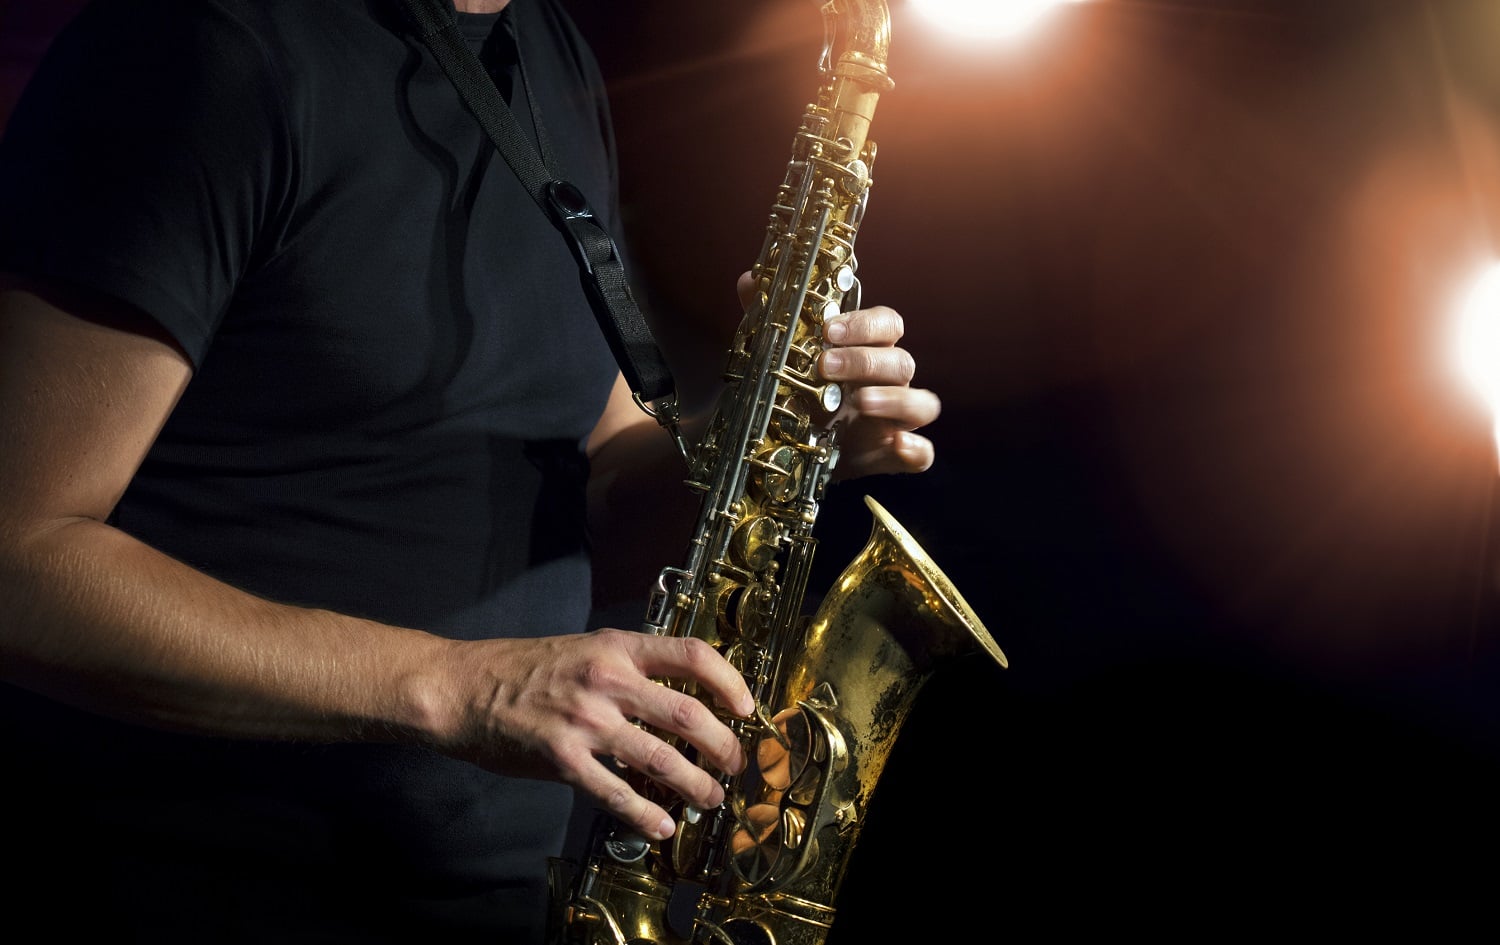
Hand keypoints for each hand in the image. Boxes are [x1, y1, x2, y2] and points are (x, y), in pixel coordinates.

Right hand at [436, 628, 753, 841]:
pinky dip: (645, 813)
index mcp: (616, 648)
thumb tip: (677, 700)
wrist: (463, 688)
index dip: (729, 681)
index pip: (691, 655)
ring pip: (660, 758)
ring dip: (694, 784)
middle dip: (722, 746)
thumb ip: (629, 670)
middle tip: (734, 764)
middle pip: (687, 715)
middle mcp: (607, 681)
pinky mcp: (563, 759)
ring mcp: (586, 722)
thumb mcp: (584, 650)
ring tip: (709, 798)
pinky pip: (616, 792)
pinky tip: (661, 824)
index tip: (746, 706)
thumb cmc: (522, 670)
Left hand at [736, 271, 940, 479]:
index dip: (866, 324)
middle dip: (865, 361)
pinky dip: (916, 449)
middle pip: (901, 361)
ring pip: (922, 403)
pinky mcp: (893, 455)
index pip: (887, 324)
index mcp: (867, 352)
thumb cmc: (797, 396)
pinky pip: (923, 453)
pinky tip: (898, 445)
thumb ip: (768, 321)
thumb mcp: (780, 360)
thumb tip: (749, 280)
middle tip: (825, 366)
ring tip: (860, 402)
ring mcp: (894, 420)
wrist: (792, 451)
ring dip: (896, 399)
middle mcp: (888, 382)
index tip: (830, 329)